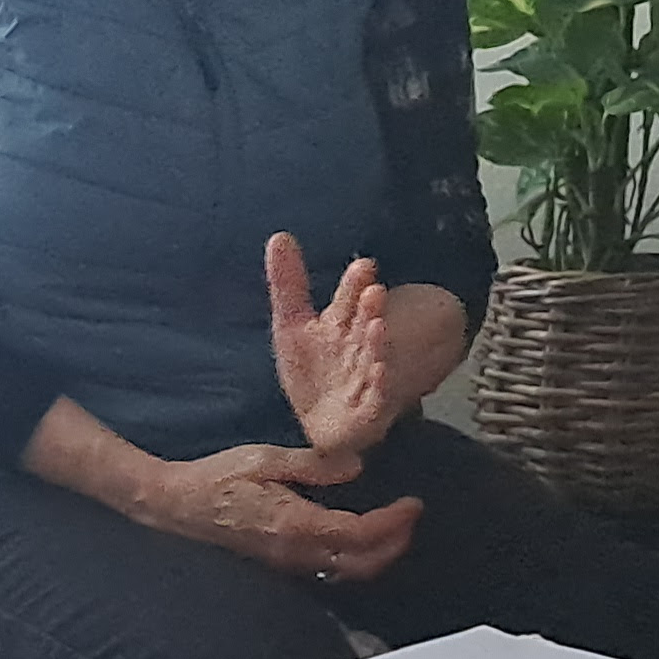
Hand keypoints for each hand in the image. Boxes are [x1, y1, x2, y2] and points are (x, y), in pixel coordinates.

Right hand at [134, 440, 424, 584]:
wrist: (179, 504)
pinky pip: (329, 569)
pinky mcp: (281, 562)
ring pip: (347, 571)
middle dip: (394, 544)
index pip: (361, 533)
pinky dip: (355, 558)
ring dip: (377, 555)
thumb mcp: (267, 460)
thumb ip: (314, 465)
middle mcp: (297, 551)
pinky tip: (359, 539)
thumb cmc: (217, 478)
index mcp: (297, 524)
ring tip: (394, 530)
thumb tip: (355, 467)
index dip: (393, 523)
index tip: (413, 504)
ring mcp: (288, 562)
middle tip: (411, 518)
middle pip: (362, 563)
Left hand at [266, 232, 398, 459]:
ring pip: (372, 357)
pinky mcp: (368, 410)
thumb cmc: (311, 370)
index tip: (363, 265)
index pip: (349, 299)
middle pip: (363, 324)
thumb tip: (279, 235)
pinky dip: (378, 384)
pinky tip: (379, 370)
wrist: (320, 422)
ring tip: (376, 324)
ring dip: (376, 342)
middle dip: (369, 308)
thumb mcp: (291, 324)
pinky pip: (375, 396)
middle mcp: (357, 347)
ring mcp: (364, 378)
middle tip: (374, 291)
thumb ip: (288, 283)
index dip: (355, 283)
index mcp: (341, 325)